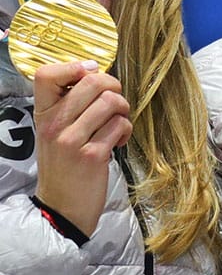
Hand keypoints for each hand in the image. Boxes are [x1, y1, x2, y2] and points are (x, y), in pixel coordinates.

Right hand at [32, 60, 131, 237]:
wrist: (62, 207)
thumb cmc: (64, 164)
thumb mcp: (55, 132)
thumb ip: (70, 105)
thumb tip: (95, 73)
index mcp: (42, 115)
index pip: (46, 74)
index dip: (74, 67)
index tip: (89, 76)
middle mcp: (54, 125)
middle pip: (92, 82)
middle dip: (114, 87)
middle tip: (114, 104)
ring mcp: (71, 140)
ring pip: (111, 102)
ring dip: (123, 110)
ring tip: (116, 124)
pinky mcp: (92, 156)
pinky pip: (120, 125)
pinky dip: (125, 130)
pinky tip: (117, 142)